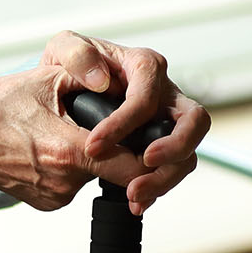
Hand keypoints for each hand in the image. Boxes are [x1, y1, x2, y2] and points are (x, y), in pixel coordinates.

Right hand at [0, 31, 208, 215]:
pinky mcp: (47, 202)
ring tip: (70, 132)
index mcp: (70, 151)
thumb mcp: (43, 79)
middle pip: (122, 174)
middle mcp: (66, 181)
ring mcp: (55, 196)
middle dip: (130, 158)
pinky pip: (77, 184)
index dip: (157, 162)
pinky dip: (75, 167)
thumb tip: (118, 79)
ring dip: (97, 157)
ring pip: (99, 177)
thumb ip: (87, 76)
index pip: (136, 167)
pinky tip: (52, 149)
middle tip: (126, 137)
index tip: (159, 151)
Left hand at [38, 30, 208, 213]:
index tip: (94, 145)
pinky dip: (156, 187)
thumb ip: (76, 53)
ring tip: (136, 194)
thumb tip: (100, 79)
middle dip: (174, 146)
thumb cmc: (66, 67)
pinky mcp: (158, 145)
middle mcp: (163, 94)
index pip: (147, 95)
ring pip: (187, 152)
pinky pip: (170, 169)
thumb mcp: (62, 49)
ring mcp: (165, 122)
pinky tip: (135, 202)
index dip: (124, 122)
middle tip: (145, 164)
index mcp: (143, 67)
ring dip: (166, 176)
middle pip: (192, 121)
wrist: (59, 92)